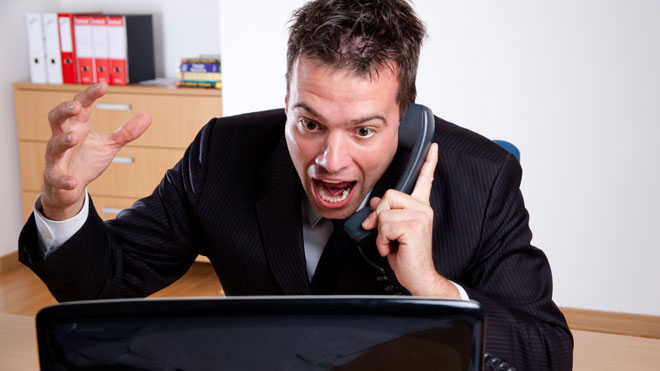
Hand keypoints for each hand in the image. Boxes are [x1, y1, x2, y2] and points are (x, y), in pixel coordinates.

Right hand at [41, 83, 150, 219]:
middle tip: (77, 106)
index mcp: (78, 126)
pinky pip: (56, 177)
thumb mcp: (109, 145)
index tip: (103, 85)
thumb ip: (126, 132)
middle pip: (56, 118)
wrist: (69, 188)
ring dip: (63, 140)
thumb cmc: (86, 161)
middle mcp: (63, 137)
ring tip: (75, 138)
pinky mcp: (55, 176)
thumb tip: (147, 117)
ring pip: (54, 145)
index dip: (90, 94)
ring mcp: (57, 157)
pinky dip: (64, 179)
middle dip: (64, 110)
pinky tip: (73, 182)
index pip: (81, 105)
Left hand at [361, 143, 458, 297]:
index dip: (429, 162)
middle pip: (388, 196)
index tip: (433, 147)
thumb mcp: (392, 232)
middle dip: (379, 216)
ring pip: (384, 212)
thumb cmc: (407, 257)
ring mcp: (421, 216)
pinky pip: (385, 225)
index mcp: (420, 207)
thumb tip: (376, 203)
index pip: (425, 180)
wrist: (418, 277)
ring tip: (392, 244)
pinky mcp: (414, 226)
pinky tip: (393, 248)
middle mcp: (423, 208)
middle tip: (385, 235)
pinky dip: (382, 240)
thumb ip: (387, 214)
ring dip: (380, 233)